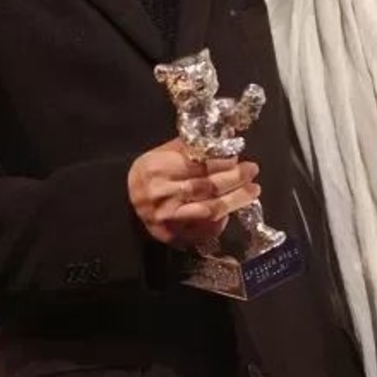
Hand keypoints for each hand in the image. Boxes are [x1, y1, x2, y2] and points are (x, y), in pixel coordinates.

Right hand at [128, 138, 260, 247]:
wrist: (124, 199)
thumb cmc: (150, 171)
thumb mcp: (163, 152)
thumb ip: (190, 147)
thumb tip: (225, 140)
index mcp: (159, 168)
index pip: (198, 165)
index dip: (222, 162)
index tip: (238, 158)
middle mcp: (163, 194)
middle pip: (207, 187)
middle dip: (235, 178)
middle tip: (253, 170)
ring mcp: (167, 218)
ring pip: (209, 209)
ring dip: (235, 200)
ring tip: (253, 191)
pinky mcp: (171, 235)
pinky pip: (202, 230)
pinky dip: (220, 221)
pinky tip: (231, 212)